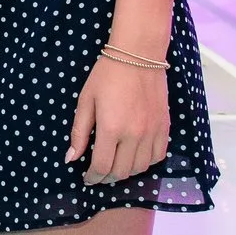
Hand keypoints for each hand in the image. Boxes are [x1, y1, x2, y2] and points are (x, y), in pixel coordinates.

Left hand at [67, 55, 169, 184]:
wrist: (138, 56)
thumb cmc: (107, 75)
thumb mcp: (86, 101)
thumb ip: (79, 132)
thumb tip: (71, 158)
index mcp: (111, 128)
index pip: (102, 166)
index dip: (92, 177)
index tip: (87, 178)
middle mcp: (134, 135)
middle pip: (122, 172)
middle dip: (107, 177)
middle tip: (99, 173)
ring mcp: (152, 132)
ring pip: (140, 167)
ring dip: (126, 171)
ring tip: (115, 165)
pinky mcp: (165, 127)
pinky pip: (158, 156)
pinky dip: (146, 162)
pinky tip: (135, 157)